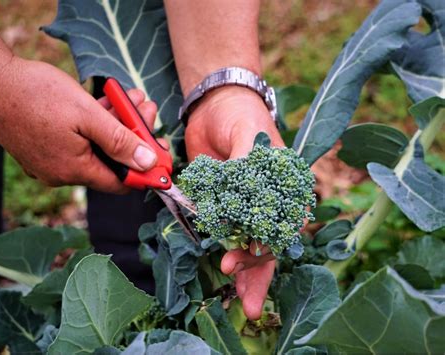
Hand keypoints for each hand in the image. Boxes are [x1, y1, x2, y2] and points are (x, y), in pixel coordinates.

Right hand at [0, 57, 157, 192]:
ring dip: (118, 124)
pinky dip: (96, 124)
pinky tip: (109, 102)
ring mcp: (52, 160)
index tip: (163, 155)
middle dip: (134, 135)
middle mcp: (63, 172)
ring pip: (97, 146)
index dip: (146, 170)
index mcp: (74, 170)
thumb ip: (120, 141)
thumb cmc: (36, 95)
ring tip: (133, 98)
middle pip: (111, 161)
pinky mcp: (45, 146)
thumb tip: (147, 163)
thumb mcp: (87, 116)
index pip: (121, 183)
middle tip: (147, 110)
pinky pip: (80, 140)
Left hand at [185, 86, 283, 319]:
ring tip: (240, 299)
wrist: (214, 106)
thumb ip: (247, 161)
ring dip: (245, 271)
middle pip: (269, 243)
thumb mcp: (248, 131)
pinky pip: (224, 233)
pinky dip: (224, 251)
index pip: (283, 225)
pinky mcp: (223, 205)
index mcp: (284, 187)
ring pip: (249, 245)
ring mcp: (245, 206)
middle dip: (258, 272)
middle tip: (246, 301)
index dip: (268, 246)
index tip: (247, 259)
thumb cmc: (240, 114)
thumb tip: (243, 191)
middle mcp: (269, 201)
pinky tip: (224, 271)